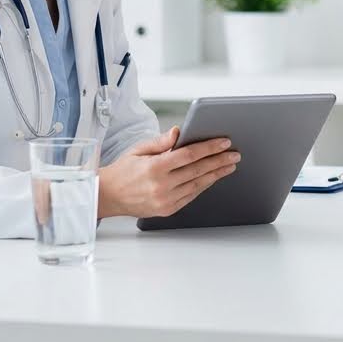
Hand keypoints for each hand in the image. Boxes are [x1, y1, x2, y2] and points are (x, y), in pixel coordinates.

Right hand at [98, 126, 239, 218]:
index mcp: (155, 167)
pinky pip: (191, 196)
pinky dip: (203, 186)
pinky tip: (212, 178)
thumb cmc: (124, 170)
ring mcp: (165, 200)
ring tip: (229, 165)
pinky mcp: (167, 210)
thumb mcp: (139, 149)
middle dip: (219, 161)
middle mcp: (162, 185)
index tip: (224, 142)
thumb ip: (161, 142)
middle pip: (198, 170)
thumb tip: (179, 131)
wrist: (108, 195)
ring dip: (216, 174)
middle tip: (234, 154)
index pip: (189, 155)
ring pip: (197, 185)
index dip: (209, 148)